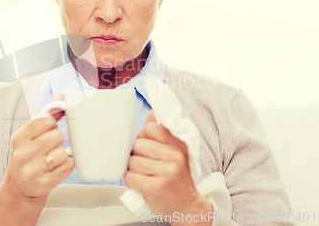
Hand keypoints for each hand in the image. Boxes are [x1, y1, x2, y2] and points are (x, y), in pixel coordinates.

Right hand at [3, 93, 74, 201]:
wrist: (20, 188)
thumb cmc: (28, 156)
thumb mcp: (31, 135)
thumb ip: (46, 115)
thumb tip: (61, 95)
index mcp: (18, 138)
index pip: (45, 120)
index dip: (52, 124)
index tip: (48, 129)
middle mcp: (22, 154)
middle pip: (57, 136)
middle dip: (57, 141)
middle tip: (50, 147)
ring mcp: (31, 170)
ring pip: (62, 153)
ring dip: (62, 156)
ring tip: (53, 160)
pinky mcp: (43, 184)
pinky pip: (67, 167)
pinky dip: (66, 166)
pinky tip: (56, 168)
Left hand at [124, 110, 212, 224]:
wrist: (188, 207)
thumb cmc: (177, 178)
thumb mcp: (175, 153)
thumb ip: (162, 133)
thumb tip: (152, 113)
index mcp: (178, 144)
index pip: (151, 128)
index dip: (143, 137)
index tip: (147, 147)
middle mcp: (175, 156)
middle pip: (138, 145)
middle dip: (135, 155)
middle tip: (143, 163)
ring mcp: (166, 172)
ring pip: (132, 161)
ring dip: (132, 169)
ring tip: (143, 174)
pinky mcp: (156, 187)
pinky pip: (130, 177)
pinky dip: (131, 181)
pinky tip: (141, 183)